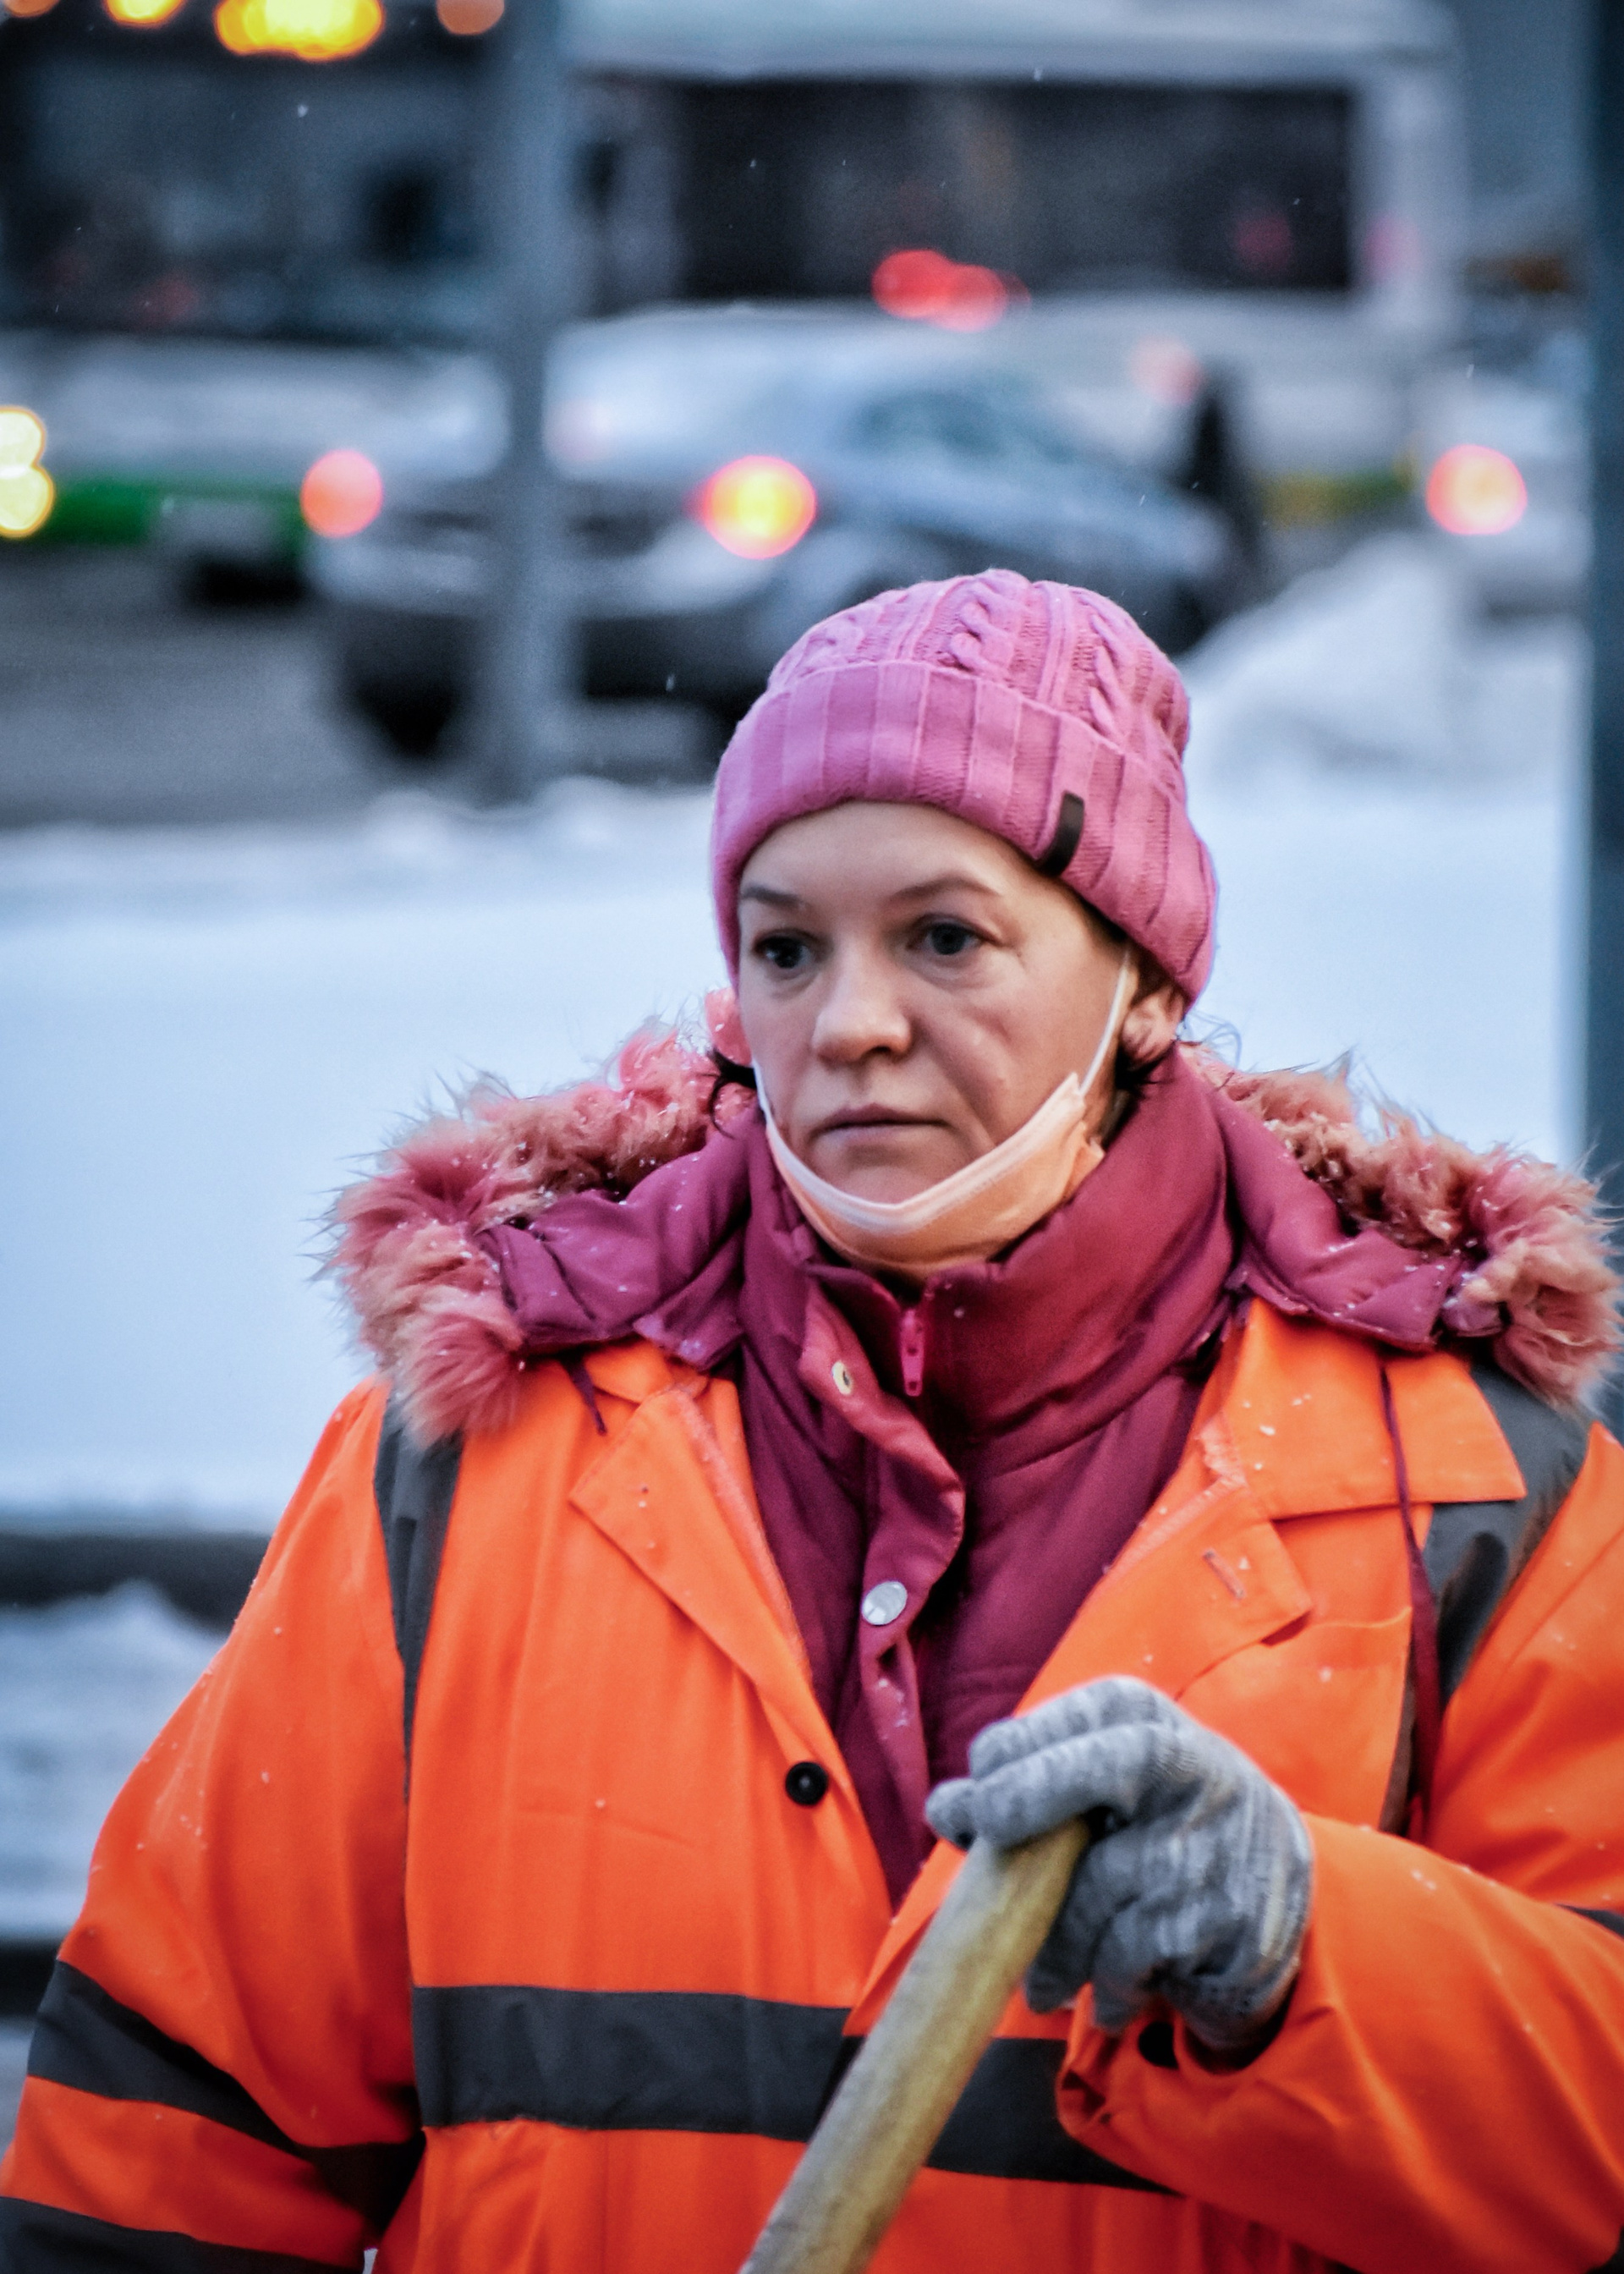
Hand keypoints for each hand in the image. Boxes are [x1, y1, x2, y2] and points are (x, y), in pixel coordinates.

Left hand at [924, 1676, 1312, 2053]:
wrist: (1276, 1881)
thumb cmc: (1154, 1821)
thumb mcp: (1101, 1783)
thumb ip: (1026, 1788)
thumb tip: (945, 1809)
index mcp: (1140, 1716)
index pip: (1066, 1720)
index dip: (1008, 1761)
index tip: (971, 1808)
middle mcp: (1184, 1763)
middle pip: (1099, 1768)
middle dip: (1027, 1802)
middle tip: (980, 1876)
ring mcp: (1209, 1840)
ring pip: (1095, 1896)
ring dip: (1053, 1953)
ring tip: (1040, 1986)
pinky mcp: (1226, 1915)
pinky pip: (1129, 1958)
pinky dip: (1105, 1988)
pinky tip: (1106, 1999)